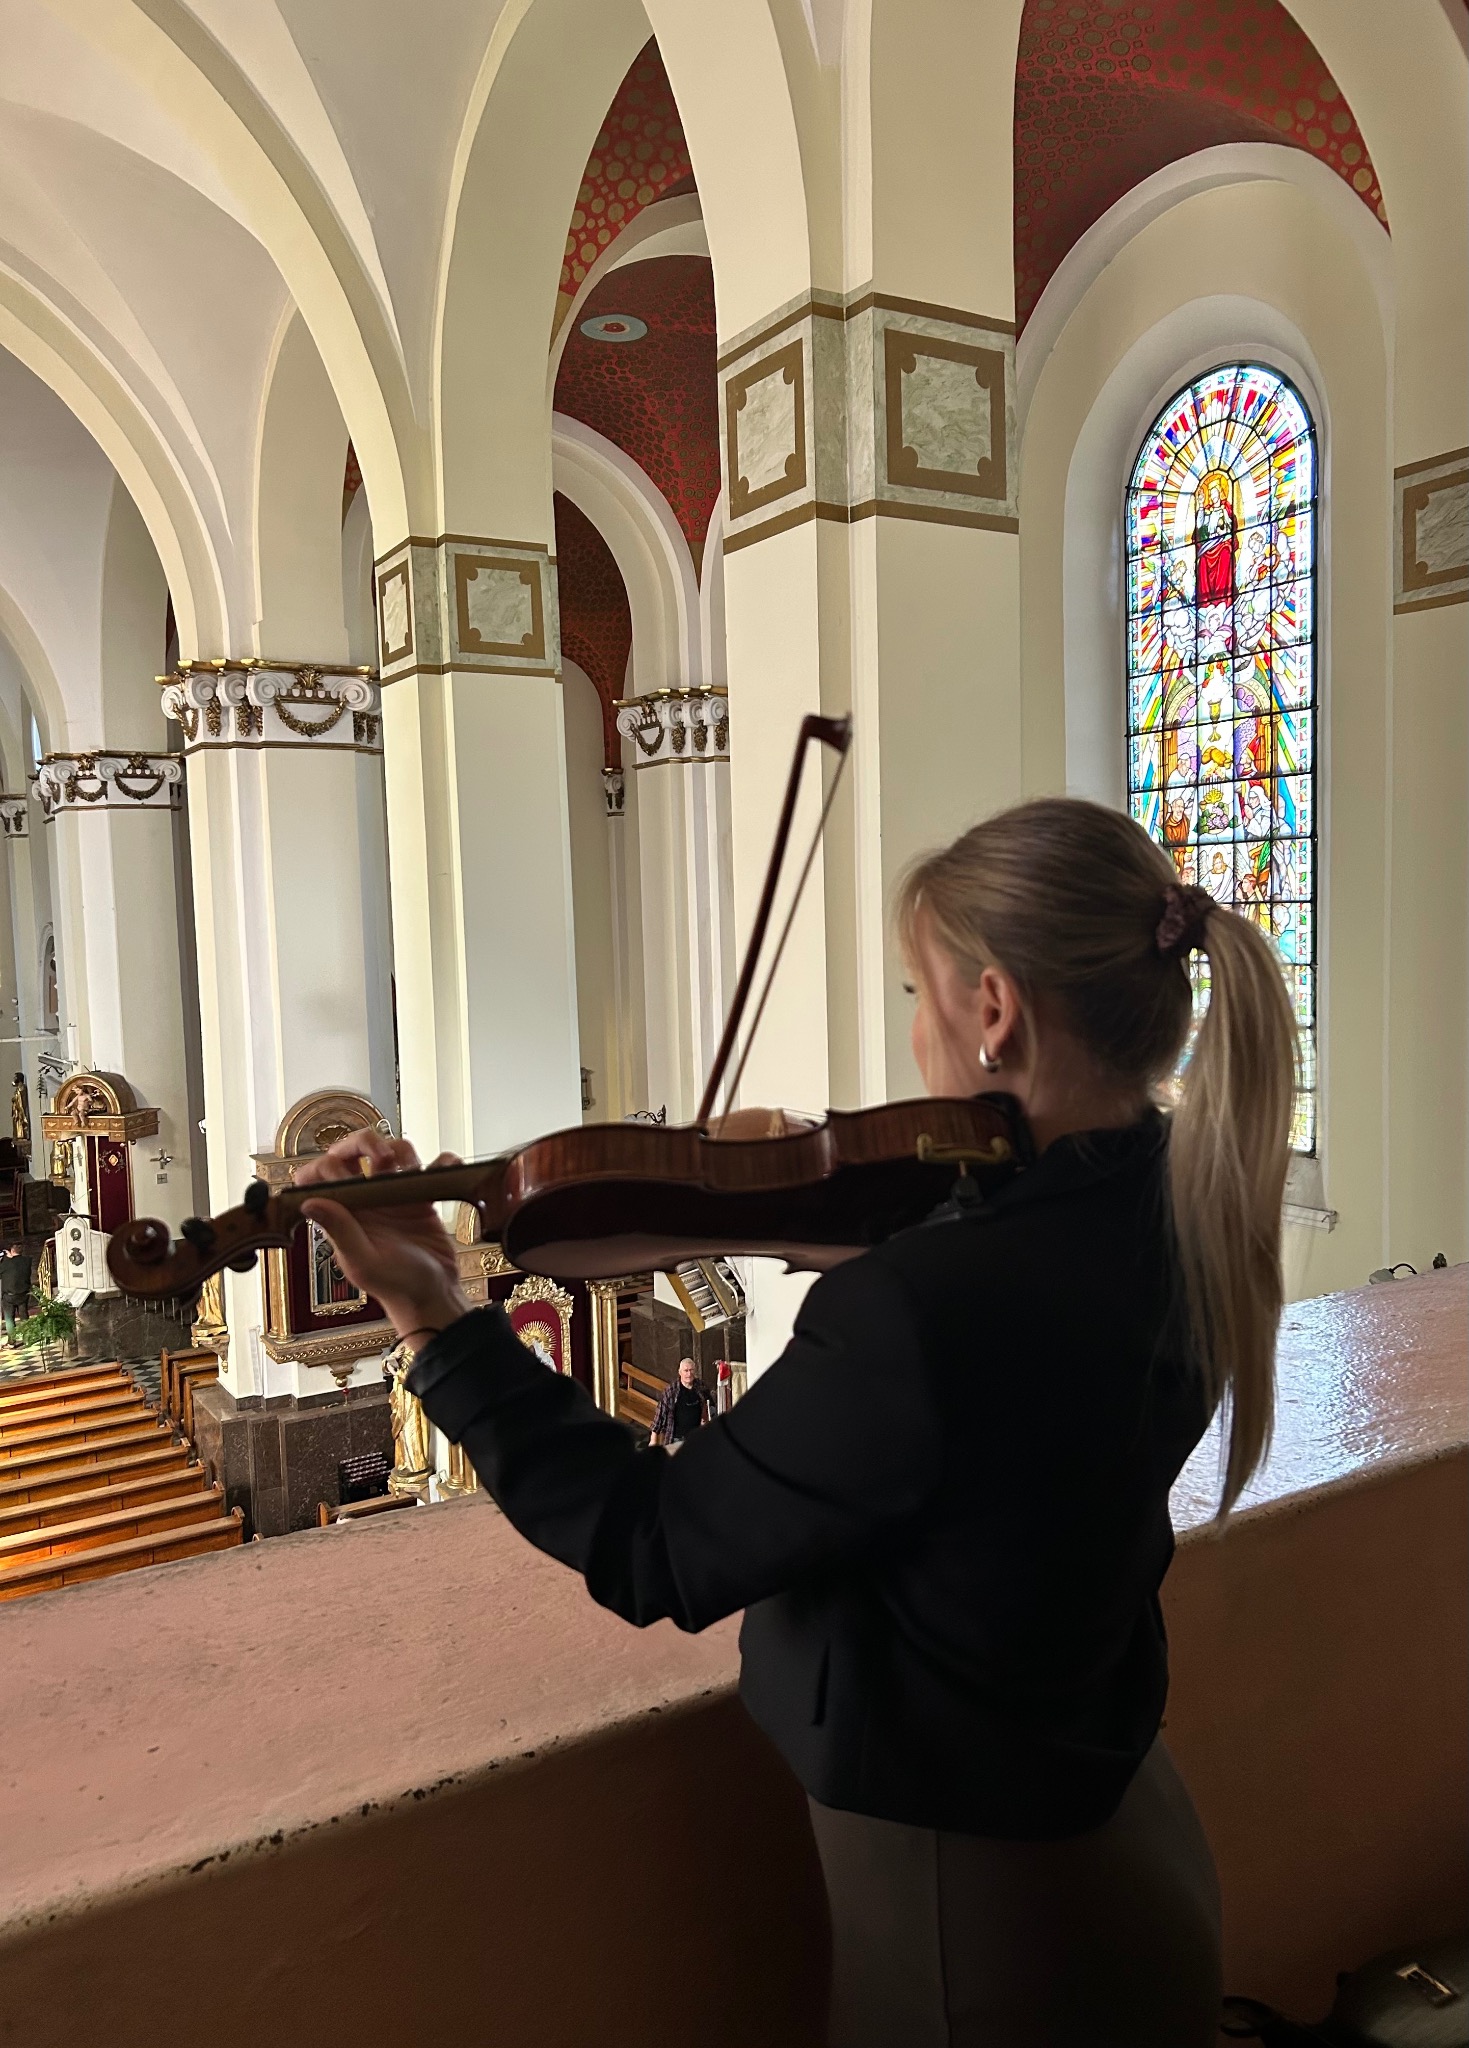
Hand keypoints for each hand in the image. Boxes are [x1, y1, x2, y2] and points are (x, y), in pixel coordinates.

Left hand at [296, 1130, 472, 1344]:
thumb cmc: (397, 1288)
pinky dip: (442, 1162)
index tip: (345, 1172)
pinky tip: (442, 1173)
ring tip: (410, 1167)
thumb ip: (339, 1230)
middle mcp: (365, 1202)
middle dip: (364, 1143)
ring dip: (400, 1149)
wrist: (435, 1298)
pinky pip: (431, 1167)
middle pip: (353, 1152)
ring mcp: (394, 1197)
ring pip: (391, 1151)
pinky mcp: (422, 1199)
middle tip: (381, 1157)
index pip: (318, 1175)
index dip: (326, 1165)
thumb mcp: (363, 1262)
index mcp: (343, 1215)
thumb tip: (309, 1202)